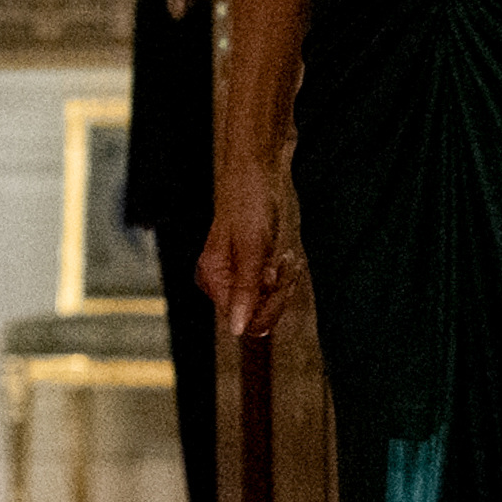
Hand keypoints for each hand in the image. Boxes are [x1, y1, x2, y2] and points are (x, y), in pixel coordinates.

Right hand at [199, 150, 292, 340]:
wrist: (256, 170)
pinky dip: (280, 279)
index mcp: (213, 278)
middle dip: (277, 296)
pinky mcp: (246, 270)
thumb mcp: (252, 247)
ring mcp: (232, 277)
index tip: (282, 276)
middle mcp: (219, 282)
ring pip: (263, 305)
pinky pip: (266, 292)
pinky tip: (284, 259)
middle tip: (288, 264)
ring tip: (287, 259)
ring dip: (281, 286)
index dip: (269, 307)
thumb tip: (236, 331)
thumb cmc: (251, 202)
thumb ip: (244, 290)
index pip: (244, 320)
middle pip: (254, 317)